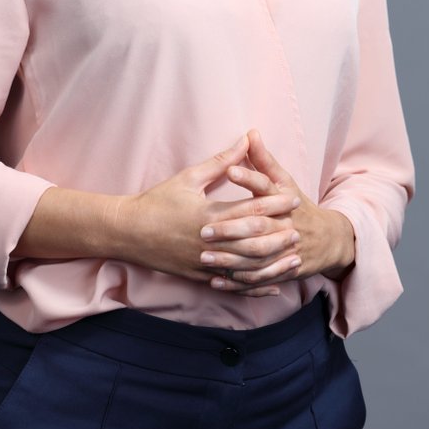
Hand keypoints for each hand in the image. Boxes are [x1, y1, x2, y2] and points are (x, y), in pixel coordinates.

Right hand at [116, 134, 302, 292]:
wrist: (129, 231)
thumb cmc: (158, 200)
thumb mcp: (189, 177)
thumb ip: (221, 161)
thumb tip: (245, 141)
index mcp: (208, 215)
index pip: (249, 208)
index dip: (274, 203)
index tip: (293, 198)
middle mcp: (210, 241)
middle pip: (253, 240)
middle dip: (279, 235)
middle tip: (300, 229)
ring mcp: (205, 262)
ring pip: (247, 267)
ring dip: (273, 263)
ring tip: (293, 257)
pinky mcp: (200, 276)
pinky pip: (233, 285)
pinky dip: (255, 287)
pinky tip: (273, 286)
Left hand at [199, 130, 355, 293]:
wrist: (328, 240)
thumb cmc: (298, 204)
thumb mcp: (284, 180)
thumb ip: (264, 159)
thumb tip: (250, 132)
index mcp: (285, 199)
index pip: (267, 185)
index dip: (249, 177)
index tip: (229, 170)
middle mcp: (286, 224)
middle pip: (259, 227)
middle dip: (231, 229)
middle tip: (203, 229)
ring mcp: (286, 250)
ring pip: (256, 256)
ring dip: (229, 259)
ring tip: (203, 257)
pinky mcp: (283, 270)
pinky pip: (259, 278)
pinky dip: (238, 281)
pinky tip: (216, 281)